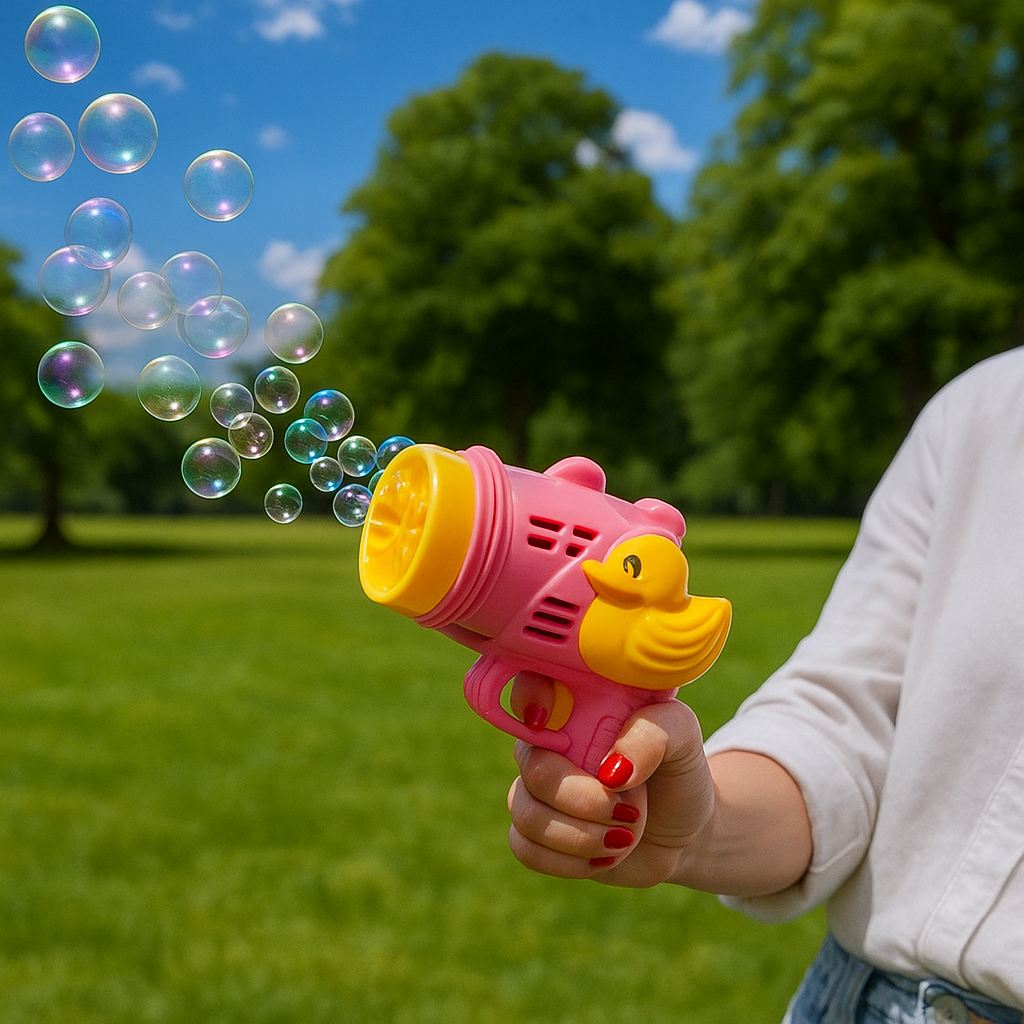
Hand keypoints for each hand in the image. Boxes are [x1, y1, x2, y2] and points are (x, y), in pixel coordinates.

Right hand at [507, 674, 812, 894]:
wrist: (685, 828)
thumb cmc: (679, 769)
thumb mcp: (682, 738)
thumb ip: (651, 735)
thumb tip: (611, 770)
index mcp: (575, 705)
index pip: (529, 683)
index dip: (531, 697)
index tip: (553, 720)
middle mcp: (547, 743)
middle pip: (533, 769)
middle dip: (585, 800)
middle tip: (627, 810)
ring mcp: (536, 788)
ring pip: (526, 814)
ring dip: (584, 837)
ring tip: (624, 837)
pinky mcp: (535, 833)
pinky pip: (525, 849)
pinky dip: (571, 861)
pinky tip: (603, 856)